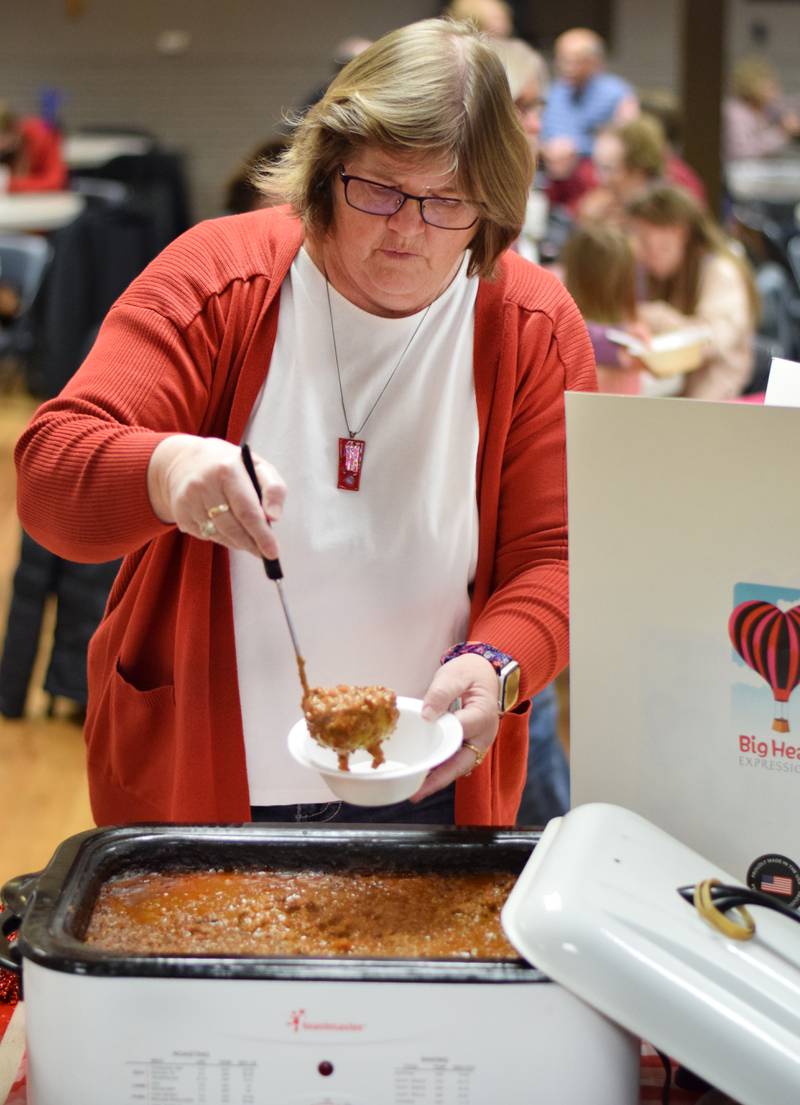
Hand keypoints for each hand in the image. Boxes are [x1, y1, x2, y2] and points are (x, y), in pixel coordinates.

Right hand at [147, 434, 285, 558]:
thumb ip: (274, 489)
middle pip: (232, 528)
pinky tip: (226, 527)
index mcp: (227, 470)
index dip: (261, 535)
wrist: (185, 460)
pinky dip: (221, 537)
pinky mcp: (180, 513)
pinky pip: (206, 536)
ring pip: (219, 535)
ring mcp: (189, 500)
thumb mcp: (258, 466)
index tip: (273, 552)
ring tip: (248, 538)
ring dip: (238, 542)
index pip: (247, 511)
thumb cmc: (230, 465)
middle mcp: (204, 484)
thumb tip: (274, 517)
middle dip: (252, 544)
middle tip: (264, 552)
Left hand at [410, 654, 499, 801]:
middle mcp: (483, 735)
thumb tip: (426, 716)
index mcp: (482, 714)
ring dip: (437, 779)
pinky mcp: (469, 746)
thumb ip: (441, 692)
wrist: (485, 674)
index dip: (438, 740)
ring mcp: (477, 743)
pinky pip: (455, 762)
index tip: (417, 751)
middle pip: (461, 762)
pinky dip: (439, 770)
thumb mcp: (455, 674)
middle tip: (416, 793)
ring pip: (458, 767)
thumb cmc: (470, 673)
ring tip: (414, 790)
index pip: (458, 731)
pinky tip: (422, 776)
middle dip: (439, 779)